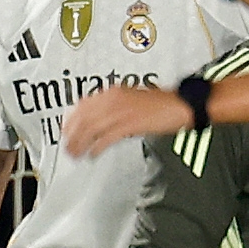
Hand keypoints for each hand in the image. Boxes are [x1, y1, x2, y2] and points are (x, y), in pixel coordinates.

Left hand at [61, 83, 190, 156]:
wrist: (182, 104)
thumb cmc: (161, 104)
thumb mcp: (131, 100)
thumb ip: (112, 108)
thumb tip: (96, 121)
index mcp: (113, 93)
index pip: (82, 106)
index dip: (71, 121)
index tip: (66, 132)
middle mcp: (113, 99)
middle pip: (83, 119)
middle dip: (72, 136)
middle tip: (68, 148)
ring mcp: (121, 111)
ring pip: (91, 129)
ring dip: (81, 144)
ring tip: (76, 154)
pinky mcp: (130, 124)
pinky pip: (106, 138)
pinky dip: (97, 147)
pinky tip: (93, 154)